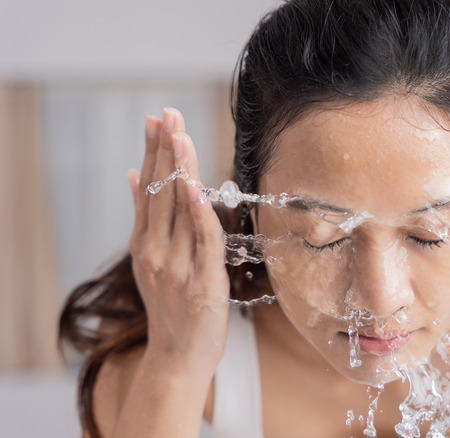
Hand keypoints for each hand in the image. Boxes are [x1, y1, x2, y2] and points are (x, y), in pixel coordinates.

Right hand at [127, 108, 228, 373]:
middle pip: (161, 192)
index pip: (149, 189)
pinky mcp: (201, 282)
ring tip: (179, 134)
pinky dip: (199, 212)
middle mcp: (156, 251)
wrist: (177, 358)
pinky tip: (195, 187)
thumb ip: (146, 219)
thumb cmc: (172, 309)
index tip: (156, 119)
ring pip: (179, 209)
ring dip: (180, 169)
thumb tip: (135, 176)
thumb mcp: (151, 261)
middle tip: (167, 113)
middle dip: (165, 150)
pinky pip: (202, 240)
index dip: (154, 152)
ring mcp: (177, 266)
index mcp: (145, 244)